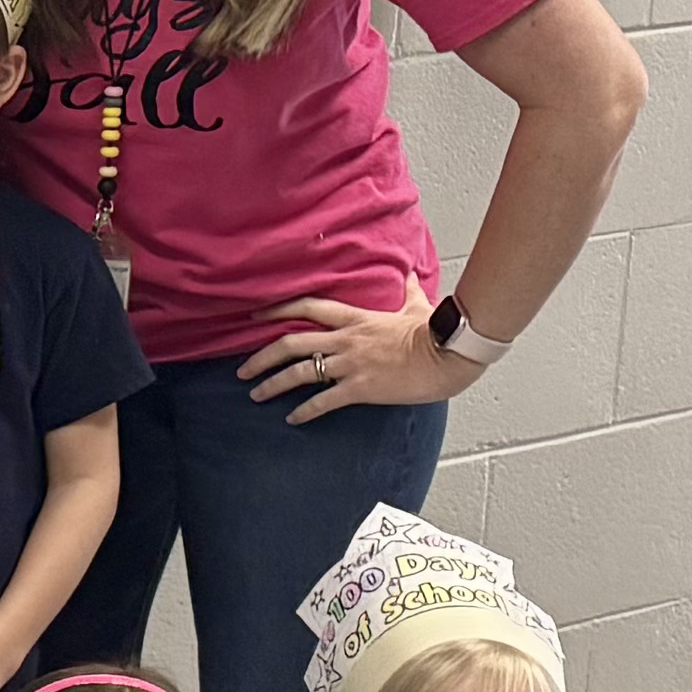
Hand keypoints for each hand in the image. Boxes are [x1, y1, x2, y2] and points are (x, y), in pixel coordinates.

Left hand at [251, 280, 472, 422]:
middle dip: (261, 356)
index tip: (255, 316)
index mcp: (355, 318)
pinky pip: (323, 401)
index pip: (308, 307)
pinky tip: (291, 419)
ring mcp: (350, 364)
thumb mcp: (417, 305)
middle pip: (291, 343)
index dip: (277, 310)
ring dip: (273, 385)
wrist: (449, 355)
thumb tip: (411, 272)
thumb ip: (408, 289)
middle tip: (242, 369)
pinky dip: (304, 411)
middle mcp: (346, 339)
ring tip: (256, 395)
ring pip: (300, 372)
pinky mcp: (360, 387)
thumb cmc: (435, 332)